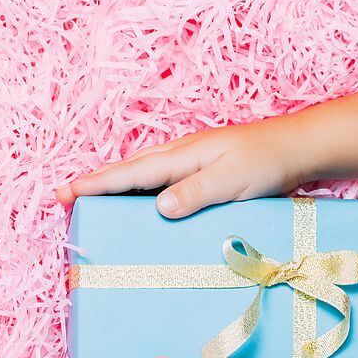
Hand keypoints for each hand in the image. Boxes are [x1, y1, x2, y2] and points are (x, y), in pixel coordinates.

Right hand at [55, 117, 323, 217]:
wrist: (296, 150)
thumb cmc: (266, 162)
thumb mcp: (232, 180)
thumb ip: (195, 192)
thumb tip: (158, 207)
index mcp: (180, 156)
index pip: (129, 173)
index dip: (96, 185)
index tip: (65, 194)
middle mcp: (178, 156)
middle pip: (126, 171)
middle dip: (93, 184)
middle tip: (61, 199)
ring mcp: (187, 163)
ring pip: (139, 174)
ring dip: (112, 186)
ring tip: (88, 201)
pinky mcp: (199, 173)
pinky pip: (157, 181)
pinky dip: (137, 191)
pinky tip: (136, 205)